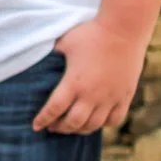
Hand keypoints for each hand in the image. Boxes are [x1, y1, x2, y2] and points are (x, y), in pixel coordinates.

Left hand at [33, 17, 147, 132]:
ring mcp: (110, 97)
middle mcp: (92, 95)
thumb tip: (40, 60)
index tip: (36, 126)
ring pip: (93, 125)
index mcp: (74, 83)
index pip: (54, 109)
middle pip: (73, 123)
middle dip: (60, 128)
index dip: (43, 120)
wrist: (124, 30)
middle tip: (53, 127)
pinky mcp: (125, 96)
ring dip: (80, 129)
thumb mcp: (64, 43)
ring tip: (72, 127)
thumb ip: (52, 56)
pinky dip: (103, 125)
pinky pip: (114, 119)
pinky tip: (96, 122)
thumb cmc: (91, 33)